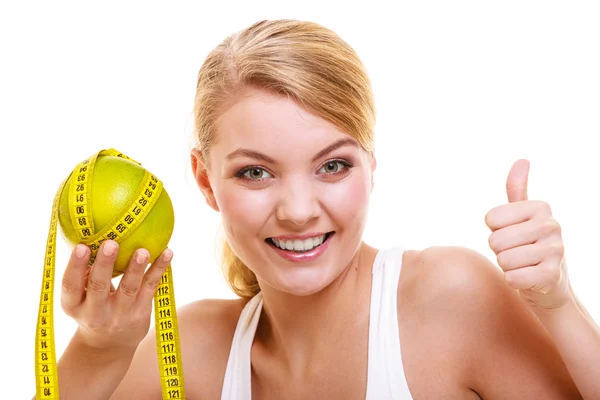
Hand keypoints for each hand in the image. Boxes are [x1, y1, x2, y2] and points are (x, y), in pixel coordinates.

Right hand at [60, 240, 171, 349]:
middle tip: (111, 243)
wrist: (109, 345)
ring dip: (136, 268)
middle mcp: (95, 313)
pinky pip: (150, 288)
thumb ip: (84, 273)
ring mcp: (120, 315)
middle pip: (98, 288)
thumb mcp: (80, 298)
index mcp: (74, 306)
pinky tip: (167, 252)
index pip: (71, 286)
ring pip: (129, 289)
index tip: (81, 246)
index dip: (75, 267)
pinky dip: (159, 269)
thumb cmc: (93, 307)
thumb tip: (92, 233)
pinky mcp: (141, 313)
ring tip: (143, 251)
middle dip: (105, 265)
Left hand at [485, 159, 571, 309]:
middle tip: (517, 252)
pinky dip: (514, 281)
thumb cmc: (527, 244)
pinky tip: (528, 278)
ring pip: (503, 260)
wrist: (549, 283)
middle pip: (495, 240)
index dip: (495, 230)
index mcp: (540, 207)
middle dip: (500, 250)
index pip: (491, 218)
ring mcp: (555, 251)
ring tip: (523, 264)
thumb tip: (522, 160)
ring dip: (507, 266)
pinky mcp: (552, 275)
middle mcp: (552, 225)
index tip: (512, 234)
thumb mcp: (521, 215)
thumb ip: (517, 189)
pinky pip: (513, 278)